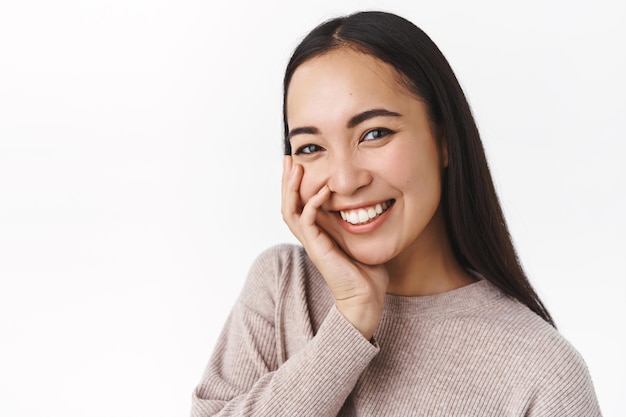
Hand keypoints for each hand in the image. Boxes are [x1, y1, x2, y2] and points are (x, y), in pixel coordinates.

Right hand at [281, 156, 388, 339]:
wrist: (365, 298)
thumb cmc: (366, 271)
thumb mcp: (361, 237)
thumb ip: (357, 220)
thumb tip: (369, 199)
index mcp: (317, 231)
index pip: (298, 202)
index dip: (296, 183)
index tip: (298, 162)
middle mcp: (310, 235)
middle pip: (288, 202)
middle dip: (287, 180)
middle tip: (288, 157)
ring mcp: (312, 242)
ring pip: (290, 209)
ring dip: (292, 187)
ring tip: (295, 167)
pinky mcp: (317, 248)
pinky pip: (307, 220)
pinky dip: (313, 203)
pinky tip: (324, 190)